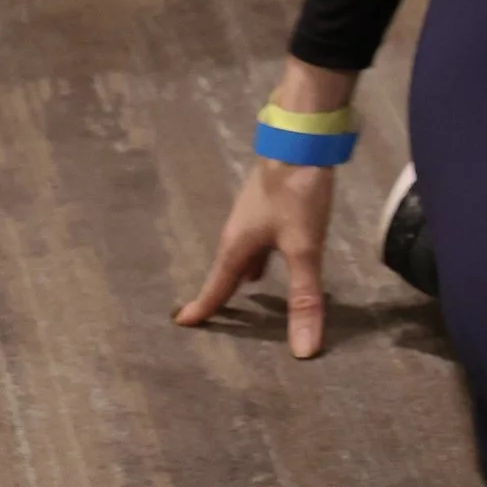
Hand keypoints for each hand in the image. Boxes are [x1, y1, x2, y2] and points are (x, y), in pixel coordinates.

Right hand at [175, 161, 337, 359]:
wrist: (301, 135)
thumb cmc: (296, 192)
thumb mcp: (304, 249)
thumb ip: (304, 297)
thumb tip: (302, 350)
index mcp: (236, 246)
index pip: (217, 288)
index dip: (203, 309)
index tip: (182, 324)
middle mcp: (238, 231)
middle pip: (228, 269)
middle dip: (223, 292)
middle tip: (216, 314)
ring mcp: (253, 212)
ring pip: (245, 251)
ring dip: (245, 271)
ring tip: (250, 288)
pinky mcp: (271, 199)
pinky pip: (260, 236)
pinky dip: (262, 253)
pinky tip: (275, 251)